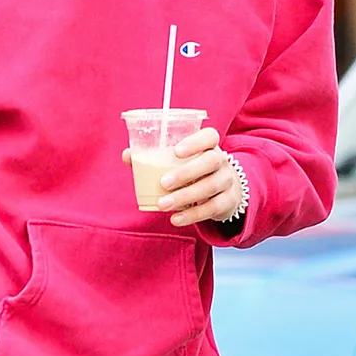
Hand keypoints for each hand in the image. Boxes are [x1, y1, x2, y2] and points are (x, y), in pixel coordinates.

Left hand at [123, 127, 243, 226]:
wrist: (226, 189)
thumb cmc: (195, 170)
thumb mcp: (180, 162)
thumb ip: (155, 157)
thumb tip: (127, 155)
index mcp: (209, 145)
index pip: (209, 136)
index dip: (195, 142)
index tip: (176, 151)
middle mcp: (222, 160)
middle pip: (210, 161)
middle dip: (186, 172)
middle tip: (163, 183)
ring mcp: (227, 180)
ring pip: (210, 186)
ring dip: (185, 197)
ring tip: (162, 205)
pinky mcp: (228, 201)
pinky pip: (212, 208)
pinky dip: (192, 215)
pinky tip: (175, 219)